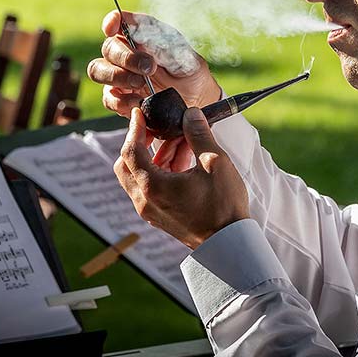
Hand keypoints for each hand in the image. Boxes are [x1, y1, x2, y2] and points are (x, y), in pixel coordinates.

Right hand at [87, 10, 221, 117]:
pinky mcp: (119, 98)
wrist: (195, 100)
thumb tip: (142, 37)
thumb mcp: (184, 55)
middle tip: (149, 67)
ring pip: (98, 70)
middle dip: (126, 57)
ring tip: (140, 83)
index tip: (112, 27)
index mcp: (140, 35)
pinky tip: (139, 101)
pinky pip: (108, 97)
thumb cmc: (188, 72)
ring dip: (117, 76)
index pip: (119, 21)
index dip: (112, 21)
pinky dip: (121, 100)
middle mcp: (125, 53)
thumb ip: (164, 44)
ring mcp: (119, 75)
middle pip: (109, 47)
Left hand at [114, 107, 249, 248]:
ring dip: (155, 156)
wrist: (230, 243)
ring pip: (139, 176)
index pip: (130, 151)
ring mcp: (151, 211)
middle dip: (140, 142)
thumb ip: (198, 134)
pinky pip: (150, 188)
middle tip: (156, 128)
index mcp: (153, 187)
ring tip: (182, 142)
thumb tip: (190, 114)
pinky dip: (160, 171)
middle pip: (127, 164)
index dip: (134, 128)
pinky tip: (184, 159)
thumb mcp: (215, 162)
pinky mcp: (161, 216)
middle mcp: (145, 201)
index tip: (140, 112)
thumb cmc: (224, 206)